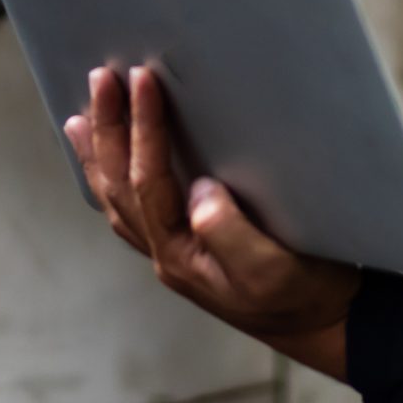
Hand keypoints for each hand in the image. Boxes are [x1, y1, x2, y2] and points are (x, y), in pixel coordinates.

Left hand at [65, 65, 358, 379]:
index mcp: (181, 253)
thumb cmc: (303, 293)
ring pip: (117, 199)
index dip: (144, 127)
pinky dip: (112, 180)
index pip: (150, 180)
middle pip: (120, 185)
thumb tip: (200, 192)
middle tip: (102, 77)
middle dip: (109, 128)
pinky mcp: (184, 249)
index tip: (144, 79)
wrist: (322, 325)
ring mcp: (170, 253)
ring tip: (80, 117)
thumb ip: (232, 233)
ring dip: (99, 154)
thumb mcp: (274, 267)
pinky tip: (107, 166)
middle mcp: (165, 253)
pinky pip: (132, 210)